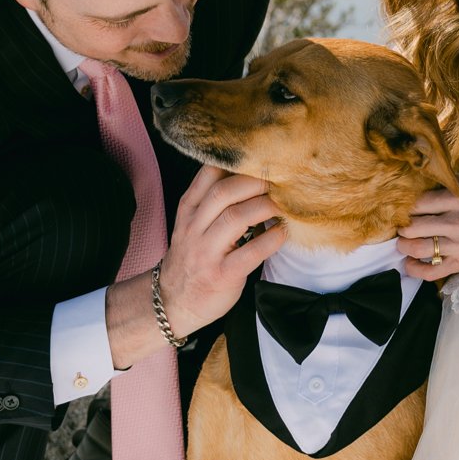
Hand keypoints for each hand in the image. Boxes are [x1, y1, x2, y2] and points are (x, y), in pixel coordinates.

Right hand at [158, 166, 285, 336]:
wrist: (174, 302)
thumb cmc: (193, 258)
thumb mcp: (192, 224)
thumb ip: (214, 202)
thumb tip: (253, 177)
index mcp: (188, 210)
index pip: (208, 174)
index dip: (237, 163)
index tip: (262, 158)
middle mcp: (194, 227)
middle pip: (224, 192)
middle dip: (256, 182)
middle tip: (281, 180)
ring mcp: (206, 252)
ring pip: (235, 217)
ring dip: (265, 207)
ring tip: (285, 204)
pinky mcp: (222, 274)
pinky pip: (250, 252)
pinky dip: (271, 239)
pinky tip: (282, 233)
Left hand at [396, 176, 458, 281]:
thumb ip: (449, 181)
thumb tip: (422, 177)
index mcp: (458, 198)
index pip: (417, 202)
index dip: (403, 207)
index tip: (400, 209)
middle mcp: (457, 221)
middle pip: (412, 226)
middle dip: (401, 228)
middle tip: (400, 227)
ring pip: (417, 249)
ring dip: (403, 247)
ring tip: (403, 244)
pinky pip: (430, 271)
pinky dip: (414, 270)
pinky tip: (410, 264)